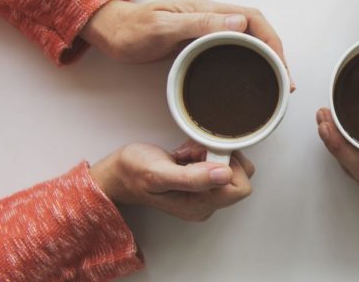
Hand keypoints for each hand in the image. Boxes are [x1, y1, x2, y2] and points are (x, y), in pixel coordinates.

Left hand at [81, 0, 293, 88]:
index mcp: (208, 10)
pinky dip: (249, 61)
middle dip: (276, 52)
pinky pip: (233, 49)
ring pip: (247, 39)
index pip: (253, 19)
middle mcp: (212, 17)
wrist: (112, 32)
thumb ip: (199, 23)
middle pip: (256, 29)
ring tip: (275, 81)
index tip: (281, 65)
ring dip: (265, 57)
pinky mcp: (200, 42)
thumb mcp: (163, 27)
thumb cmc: (132, 30)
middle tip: (285, 80)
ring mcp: (207, 29)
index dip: (272, 41)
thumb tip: (239, 22)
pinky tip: (250, 75)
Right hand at [89, 140, 254, 221]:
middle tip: (193, 154)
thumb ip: (193, 177)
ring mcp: (204, 193)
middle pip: (239, 175)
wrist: (118, 173)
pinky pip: (218, 162)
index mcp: (200, 206)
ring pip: (229, 165)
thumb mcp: (159, 174)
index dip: (227, 165)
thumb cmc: (133, 173)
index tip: (204, 157)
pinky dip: (204, 152)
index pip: (240, 186)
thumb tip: (225, 174)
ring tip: (186, 154)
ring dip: (209, 152)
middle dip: (218, 156)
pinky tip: (186, 154)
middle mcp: (206, 203)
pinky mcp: (202, 182)